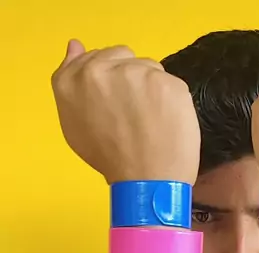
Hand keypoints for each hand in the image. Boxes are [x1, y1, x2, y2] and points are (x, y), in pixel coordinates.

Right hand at [52, 40, 200, 184]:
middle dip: (128, 79)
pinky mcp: (166, 82)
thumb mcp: (74, 124)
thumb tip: (75, 45)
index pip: (92, 58)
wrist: (145, 183)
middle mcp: (101, 71)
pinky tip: (166, 122)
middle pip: (121, 56)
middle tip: (132, 114)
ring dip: (150, 87)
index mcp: (72, 82)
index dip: (107, 79)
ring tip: (149, 120)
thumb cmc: (109, 159)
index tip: (114, 101)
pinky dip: (170, 100)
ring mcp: (136, 73)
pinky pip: (169, 82)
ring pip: (147, 67)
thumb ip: (70, 80)